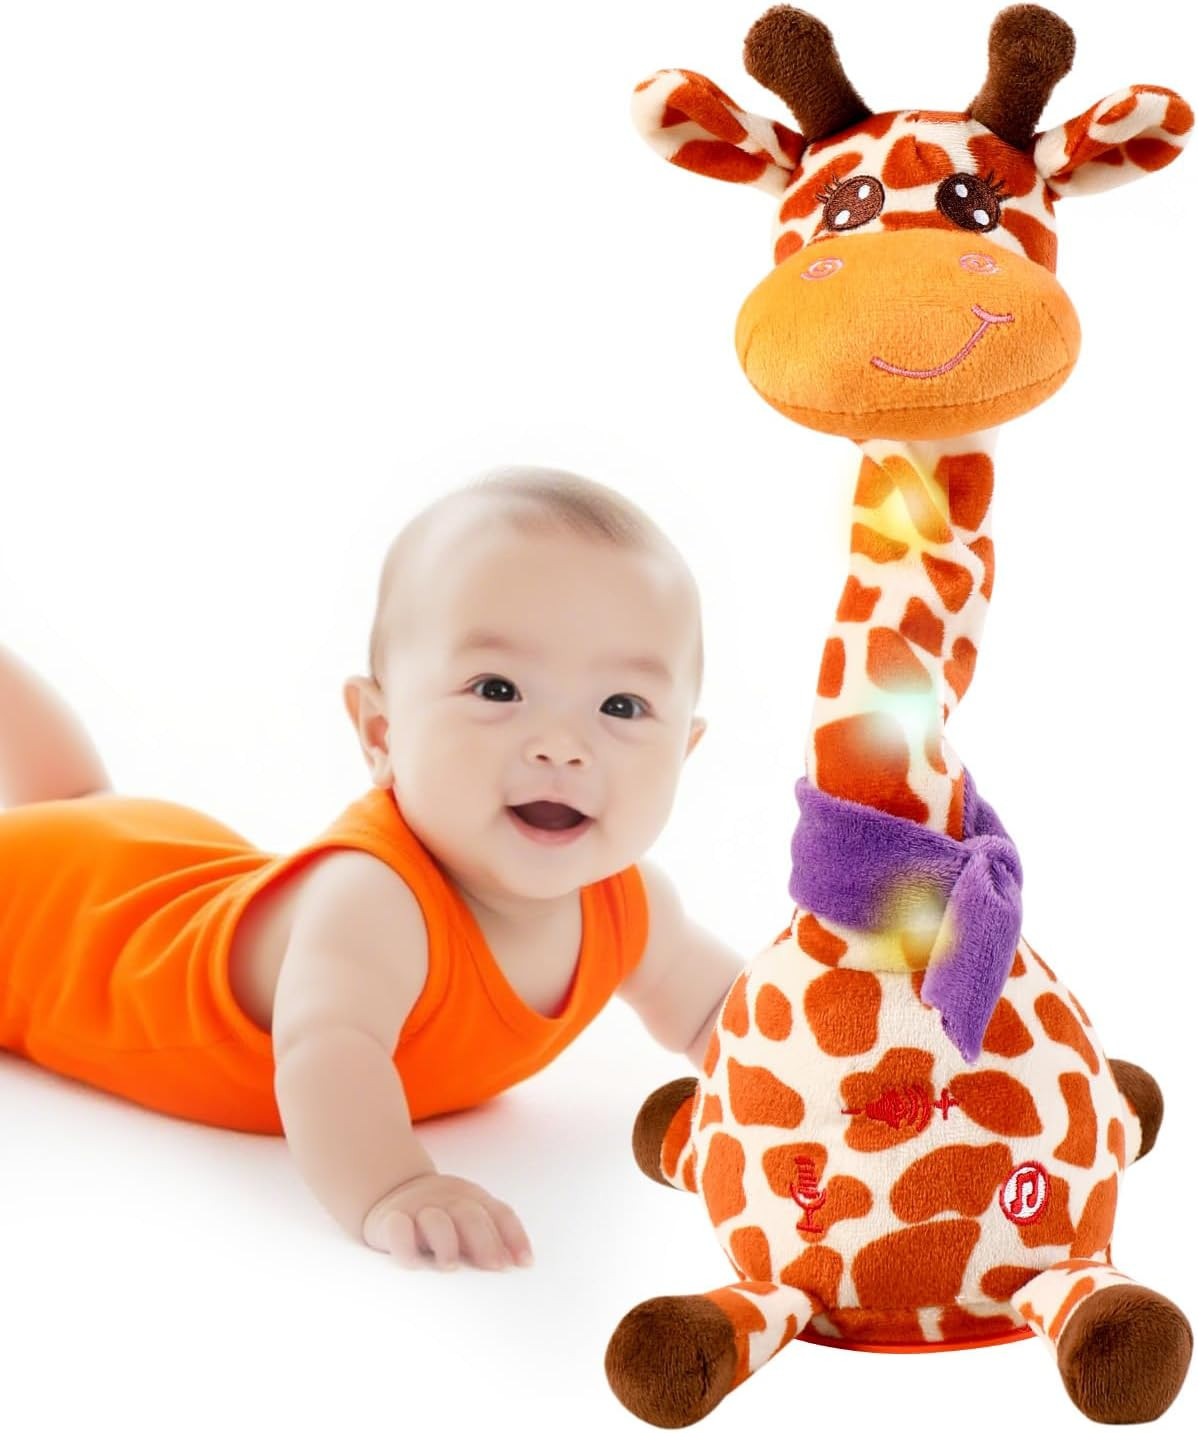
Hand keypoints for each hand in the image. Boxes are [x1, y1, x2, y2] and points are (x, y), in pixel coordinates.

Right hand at [362, 1172, 533, 1271]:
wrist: (392, 1191)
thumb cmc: (441, 1214)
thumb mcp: (466, 1216)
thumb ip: (487, 1234)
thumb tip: (514, 1264)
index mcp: (472, 1198)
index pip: (500, 1213)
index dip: (515, 1236)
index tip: (524, 1264)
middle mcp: (447, 1200)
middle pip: (470, 1215)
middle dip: (485, 1241)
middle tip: (494, 1267)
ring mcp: (418, 1208)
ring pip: (435, 1220)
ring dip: (446, 1242)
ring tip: (451, 1267)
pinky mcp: (390, 1220)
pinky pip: (397, 1228)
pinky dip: (405, 1245)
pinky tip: (413, 1265)